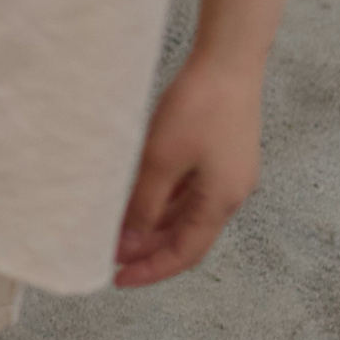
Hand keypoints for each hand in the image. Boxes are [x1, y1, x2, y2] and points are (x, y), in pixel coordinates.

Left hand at [114, 52, 263, 287]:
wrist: (228, 59)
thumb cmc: (199, 107)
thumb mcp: (160, 162)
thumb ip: (143, 207)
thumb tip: (128, 245)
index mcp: (222, 201)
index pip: (185, 253)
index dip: (151, 271)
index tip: (117, 280)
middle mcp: (231, 192)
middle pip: (186, 237)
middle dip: (148, 251)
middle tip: (109, 257)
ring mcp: (227, 174)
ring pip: (185, 215)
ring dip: (152, 227)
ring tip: (116, 232)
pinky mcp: (220, 156)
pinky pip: (188, 192)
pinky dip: (162, 203)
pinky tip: (134, 203)